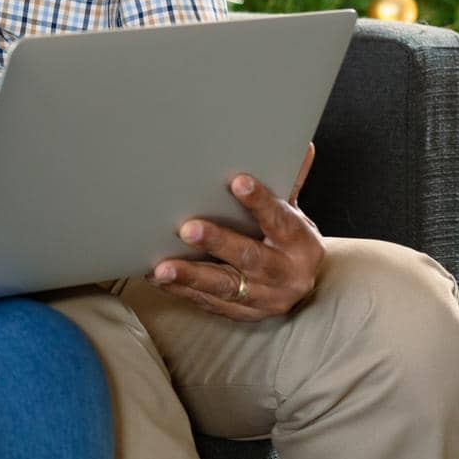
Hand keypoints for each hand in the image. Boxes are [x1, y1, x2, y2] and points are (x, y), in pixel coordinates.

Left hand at [150, 143, 322, 321]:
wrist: (299, 286)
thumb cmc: (287, 240)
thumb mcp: (294, 213)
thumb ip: (289, 182)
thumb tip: (301, 144)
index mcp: (301, 244)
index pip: (280, 219)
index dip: (259, 201)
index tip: (237, 181)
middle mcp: (286, 275)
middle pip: (249, 257)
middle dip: (217, 243)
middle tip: (186, 228)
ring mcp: (264, 299)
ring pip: (224, 287)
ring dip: (191, 276)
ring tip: (161, 268)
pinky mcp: (241, 314)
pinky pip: (209, 303)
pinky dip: (182, 291)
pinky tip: (157, 278)